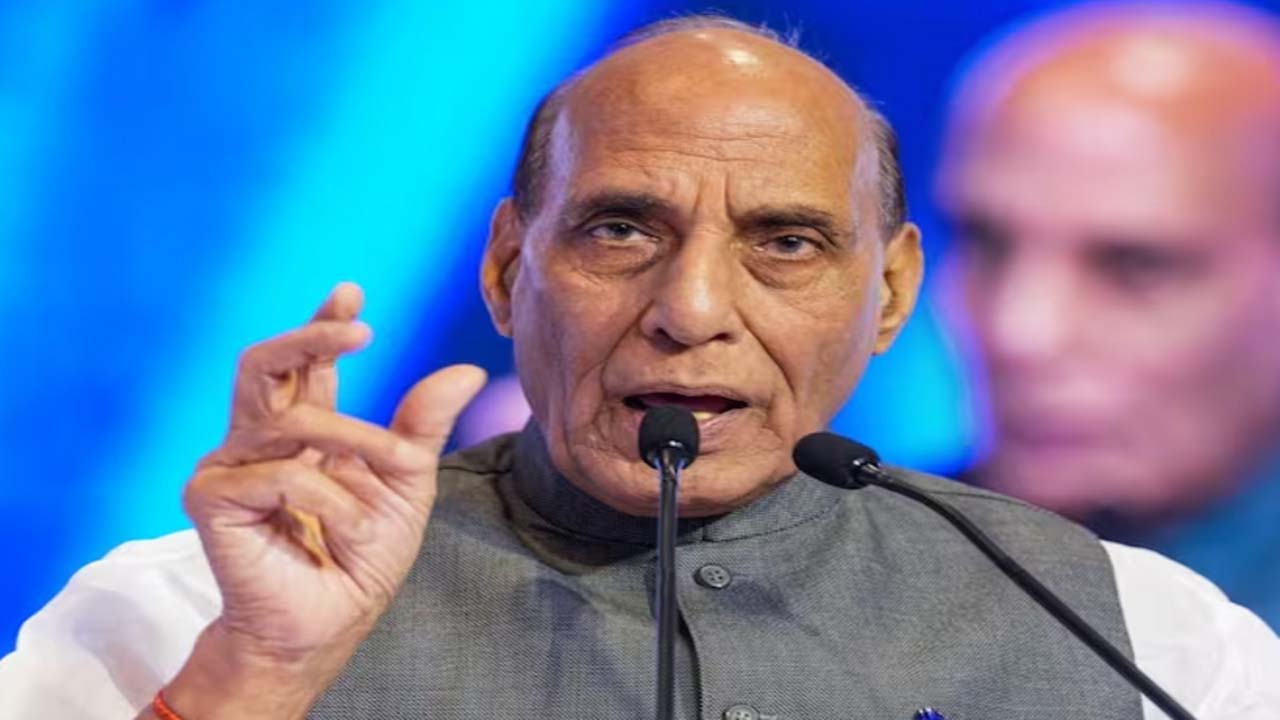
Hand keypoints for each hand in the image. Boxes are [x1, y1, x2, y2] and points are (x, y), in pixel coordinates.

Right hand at [163, 283, 485, 717]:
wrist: (331, 623)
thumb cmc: (361, 556)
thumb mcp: (406, 483)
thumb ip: (423, 425)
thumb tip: (470, 369)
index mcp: (304, 430)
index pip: (305, 364)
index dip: (323, 325)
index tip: (351, 292)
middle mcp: (261, 439)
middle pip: (266, 362)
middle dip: (311, 337)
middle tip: (360, 331)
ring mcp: (230, 464)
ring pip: (295, 418)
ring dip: (354, 451)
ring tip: (378, 499)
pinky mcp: (212, 496)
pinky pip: (283, 473)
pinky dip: (326, 500)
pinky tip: (336, 531)